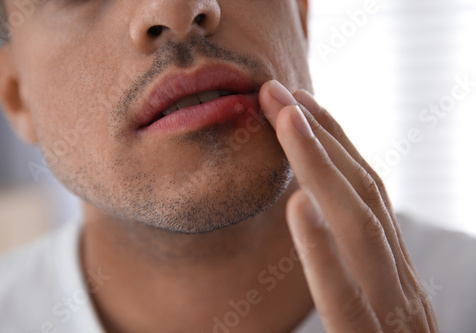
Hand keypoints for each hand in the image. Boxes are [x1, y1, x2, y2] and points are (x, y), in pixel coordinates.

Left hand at [259, 80, 437, 331]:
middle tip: (278, 92)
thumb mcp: (371, 312)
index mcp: (394, 274)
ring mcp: (396, 319)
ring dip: (321, 169)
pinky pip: (348, 299)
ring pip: (361, 230)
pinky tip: (299, 208)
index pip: (364, 194)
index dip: (332, 143)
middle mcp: (400, 286)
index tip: (296, 105)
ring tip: (286, 121)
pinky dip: (323, 250)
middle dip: (320, 137)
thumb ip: (352, 272)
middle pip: (362, 195)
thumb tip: (317, 218)